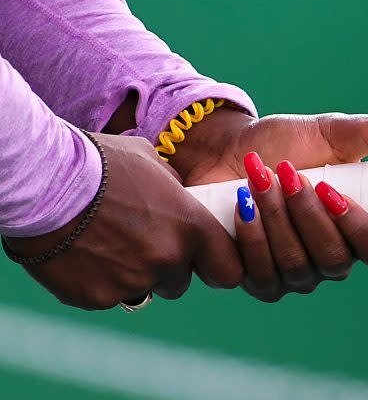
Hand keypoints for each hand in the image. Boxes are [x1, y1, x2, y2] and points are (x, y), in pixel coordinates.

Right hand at [5, 133, 243, 309]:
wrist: (45, 182)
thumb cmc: (101, 163)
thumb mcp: (152, 162)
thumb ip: (175, 189)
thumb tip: (181, 197)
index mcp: (191, 228)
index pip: (229, 269)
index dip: (217, 266)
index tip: (205, 261)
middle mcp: (169, 260)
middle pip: (180, 282)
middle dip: (167, 270)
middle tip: (141, 244)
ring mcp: (134, 281)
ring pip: (144, 288)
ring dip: (134, 275)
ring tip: (108, 244)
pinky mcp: (99, 297)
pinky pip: (109, 295)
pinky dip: (100, 281)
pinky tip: (83, 253)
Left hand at [170, 108, 367, 301]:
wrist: (224, 150)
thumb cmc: (282, 144)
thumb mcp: (326, 134)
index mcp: (357, 228)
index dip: (362, 229)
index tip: (333, 191)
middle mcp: (329, 259)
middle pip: (334, 260)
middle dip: (307, 214)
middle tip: (288, 173)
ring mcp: (293, 275)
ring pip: (295, 266)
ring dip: (275, 218)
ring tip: (258, 179)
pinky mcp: (253, 279)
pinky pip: (256, 274)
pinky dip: (248, 235)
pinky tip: (239, 204)